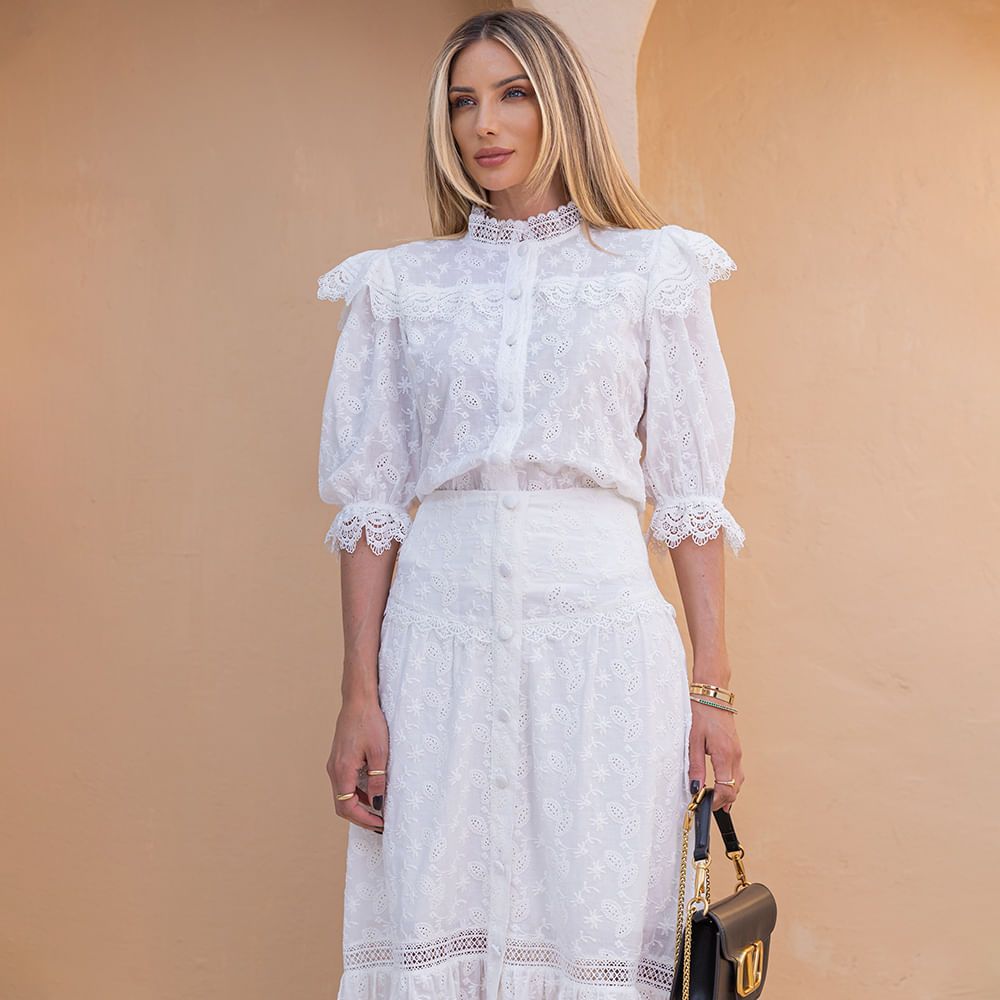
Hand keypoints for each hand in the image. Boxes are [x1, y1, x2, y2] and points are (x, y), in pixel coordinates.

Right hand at [327, 694, 387, 832]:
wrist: (358, 700)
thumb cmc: (370, 723)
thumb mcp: (379, 753)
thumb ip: (377, 780)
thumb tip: (377, 804)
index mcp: (342, 771)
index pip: (346, 807)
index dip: (363, 819)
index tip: (380, 824)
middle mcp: (334, 770)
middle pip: (341, 805)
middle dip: (360, 817)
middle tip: (379, 823)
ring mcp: (334, 764)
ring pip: (342, 795)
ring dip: (359, 805)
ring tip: (378, 810)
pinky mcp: (338, 759)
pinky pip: (344, 783)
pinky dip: (356, 793)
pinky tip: (372, 791)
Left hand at [688, 700, 743, 811]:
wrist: (712, 694)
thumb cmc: (701, 713)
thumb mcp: (692, 740)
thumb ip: (695, 766)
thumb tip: (695, 788)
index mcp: (724, 754)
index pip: (726, 789)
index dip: (716, 802)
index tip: (703, 806)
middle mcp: (735, 755)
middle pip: (735, 789)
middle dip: (722, 801)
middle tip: (706, 806)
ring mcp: (737, 752)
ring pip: (738, 781)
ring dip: (728, 793)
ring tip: (713, 800)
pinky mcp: (736, 748)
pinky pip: (737, 772)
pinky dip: (730, 782)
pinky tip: (721, 784)